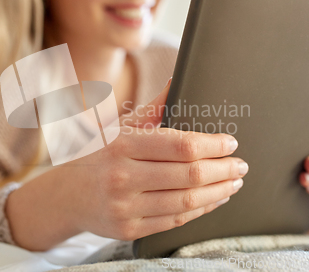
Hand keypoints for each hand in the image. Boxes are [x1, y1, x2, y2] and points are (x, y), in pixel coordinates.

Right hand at [6, 79, 248, 250]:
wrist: (68, 195)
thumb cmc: (100, 155)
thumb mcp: (121, 128)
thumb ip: (154, 108)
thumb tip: (178, 80)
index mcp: (122, 145)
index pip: (180, 145)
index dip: (212, 145)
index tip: (230, 143)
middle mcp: (122, 177)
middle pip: (188, 175)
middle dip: (223, 169)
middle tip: (240, 165)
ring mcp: (125, 206)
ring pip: (186, 201)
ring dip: (218, 191)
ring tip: (234, 182)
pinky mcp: (129, 229)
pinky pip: (175, 221)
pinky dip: (201, 211)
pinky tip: (214, 199)